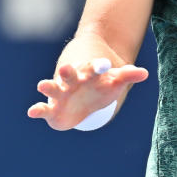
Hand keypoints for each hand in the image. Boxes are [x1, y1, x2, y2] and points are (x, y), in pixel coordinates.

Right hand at [27, 58, 148, 129]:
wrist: (82, 88)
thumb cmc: (101, 83)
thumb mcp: (115, 79)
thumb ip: (127, 75)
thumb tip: (145, 73)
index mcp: (88, 72)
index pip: (95, 68)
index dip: (99, 67)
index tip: (104, 64)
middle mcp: (72, 80)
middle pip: (69, 74)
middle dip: (67, 72)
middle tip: (65, 68)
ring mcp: (61, 93)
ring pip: (53, 88)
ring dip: (48, 86)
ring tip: (42, 85)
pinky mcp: (52, 108)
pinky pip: (44, 108)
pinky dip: (38, 109)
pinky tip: (32, 112)